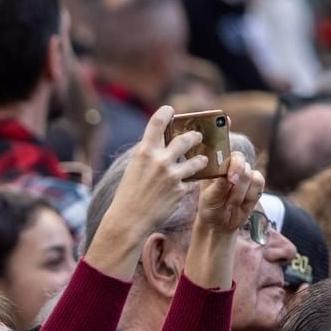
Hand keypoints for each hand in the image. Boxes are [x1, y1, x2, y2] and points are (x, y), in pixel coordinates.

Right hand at [84, 107, 208, 277]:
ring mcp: (172, 175)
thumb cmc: (128, 194)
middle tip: (197, 137)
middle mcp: (160, 160)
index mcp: (144, 151)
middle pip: (186, 139)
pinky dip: (189, 183)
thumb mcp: (134, 168)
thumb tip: (162, 144)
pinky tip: (186, 185)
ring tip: (202, 160)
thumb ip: (149, 154)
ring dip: (201, 160)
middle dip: (194, 137)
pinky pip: (191, 182)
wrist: (128, 220)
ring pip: (196, 161)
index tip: (171, 110)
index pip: (158, 122)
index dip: (166, 112)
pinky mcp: (180, 190)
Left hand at [193, 152, 265, 237]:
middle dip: (239, 184)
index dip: (235, 166)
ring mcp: (246, 176)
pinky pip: (260, 185)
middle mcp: (233, 168)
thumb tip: (225, 177)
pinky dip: (251, 196)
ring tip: (231, 204)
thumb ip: (218, 187)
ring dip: (242, 194)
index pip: (232, 156)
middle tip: (230, 200)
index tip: (231, 180)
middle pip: (245, 165)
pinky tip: (242, 204)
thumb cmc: (210, 208)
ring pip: (254, 176)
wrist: (220, 224)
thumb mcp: (209, 199)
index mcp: (219, 166)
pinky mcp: (255, 186)